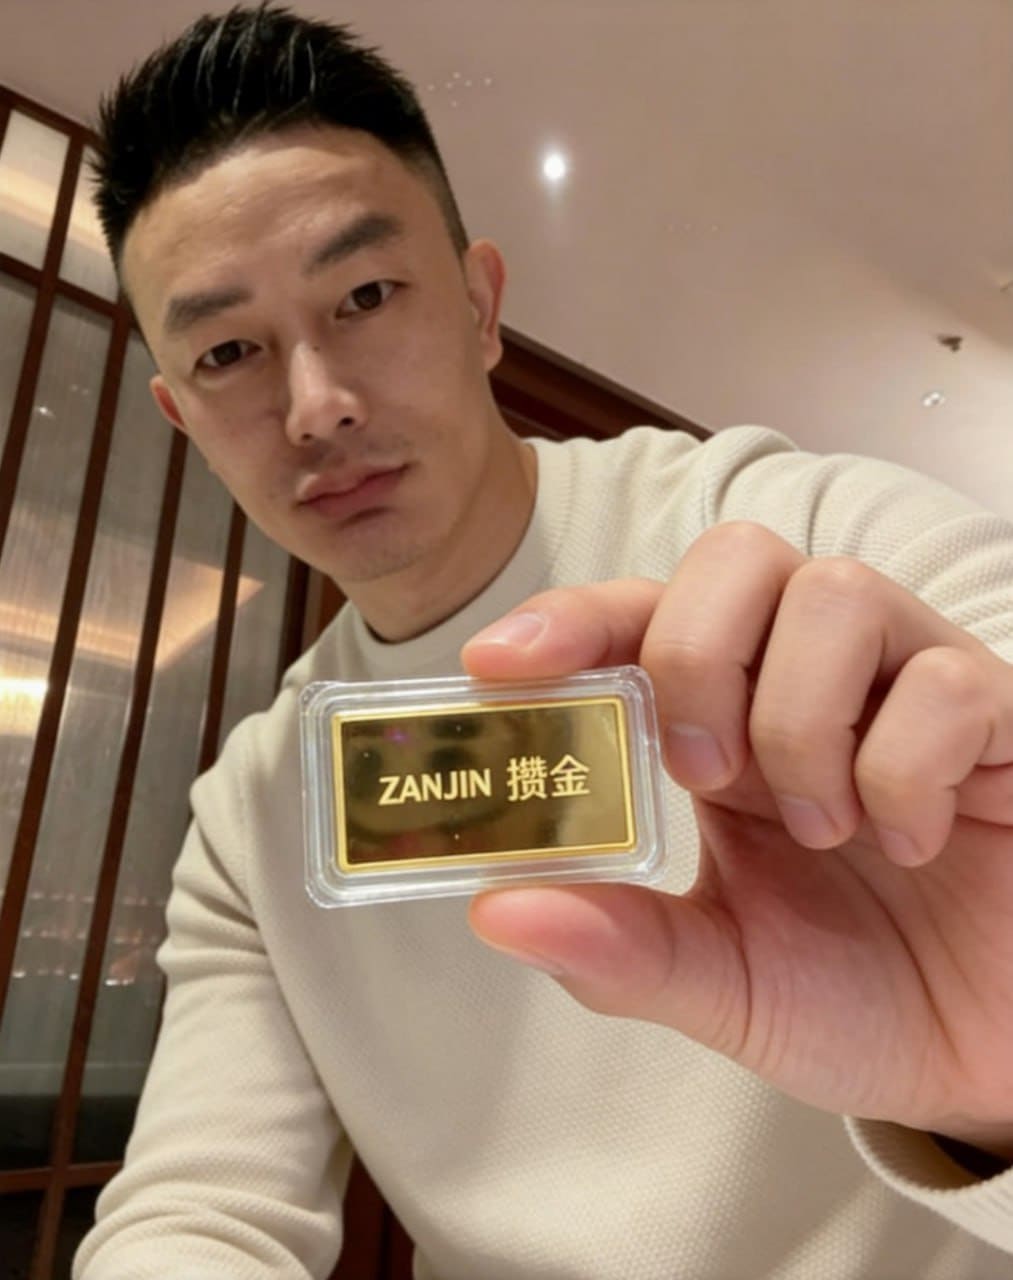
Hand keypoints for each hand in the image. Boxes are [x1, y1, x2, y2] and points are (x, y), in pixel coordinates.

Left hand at [461, 522, 1012, 1159]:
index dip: (570, 620)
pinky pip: (946, 679)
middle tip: (701, 775)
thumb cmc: (858, 1000)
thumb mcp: (723, 984)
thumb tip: (495, 908)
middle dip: (694, 653)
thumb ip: (621, 949)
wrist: (992, 1058)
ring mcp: (906, 686)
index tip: (495, 663)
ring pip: (834, 591)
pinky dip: (906, 765)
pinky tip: (909, 840)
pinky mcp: (1001, 717)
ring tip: (819, 826)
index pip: (640, 620)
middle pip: (736, 557)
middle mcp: (809, 681)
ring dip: (798, 717)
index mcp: (726, 725)